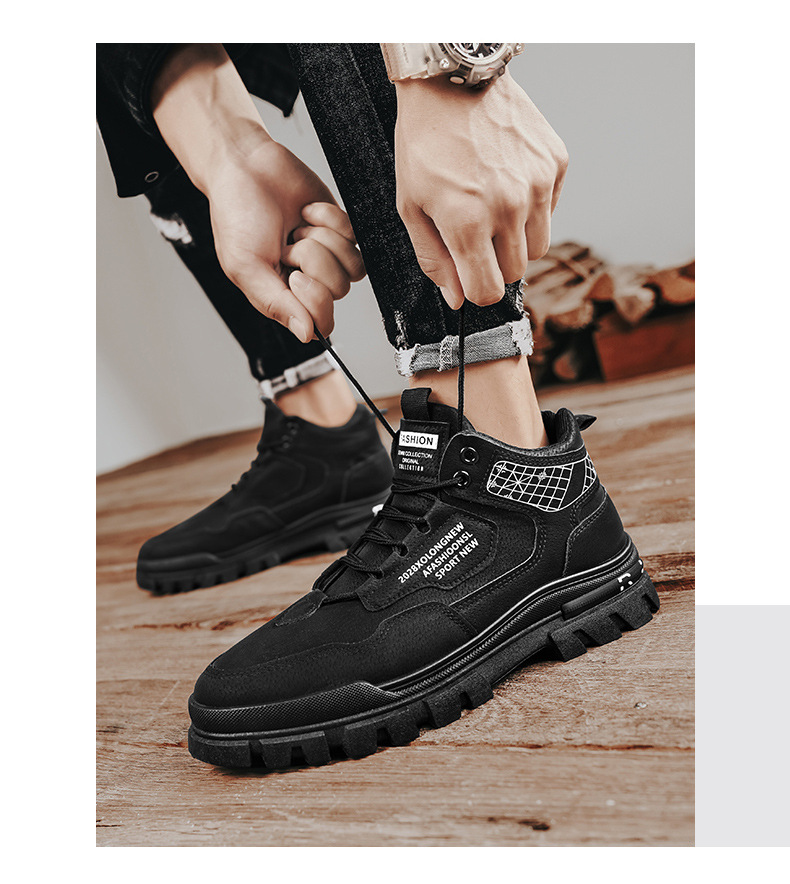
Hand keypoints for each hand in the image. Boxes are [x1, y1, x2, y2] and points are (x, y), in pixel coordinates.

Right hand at [205, 138, 363, 340]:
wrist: (244, 165)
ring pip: (352, 266)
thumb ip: (277, 304)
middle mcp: (309, 281)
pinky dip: (331, 219)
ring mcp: (328, 255)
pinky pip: (356, 237)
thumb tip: (306, 336)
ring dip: (323, 239)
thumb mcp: (246, 266)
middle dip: (313, 260)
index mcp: (283, 298)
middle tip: (287, 244)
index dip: (315, 300)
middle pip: (338, 290)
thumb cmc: (236, 215)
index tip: (295, 276)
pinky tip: (307, 212)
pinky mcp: (340, 229)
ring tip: (296, 228)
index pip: (321, 321)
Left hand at [393, 71, 568, 307]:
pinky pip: (550, 210)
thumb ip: (434, 259)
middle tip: (475, 234)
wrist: (452, 80)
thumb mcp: (411, 206)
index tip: (470, 279)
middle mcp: (508, 206)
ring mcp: (536, 184)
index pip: (488, 292)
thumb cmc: (424, 143)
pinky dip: (532, 207)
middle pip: (515, 272)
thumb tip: (457, 299)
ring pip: (539, 247)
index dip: (476, 291)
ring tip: (492, 208)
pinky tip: (507, 181)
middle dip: (495, 264)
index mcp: (467, 222)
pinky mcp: (555, 163)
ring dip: (517, 239)